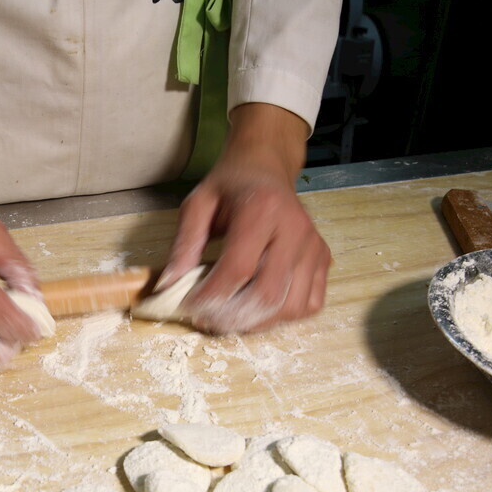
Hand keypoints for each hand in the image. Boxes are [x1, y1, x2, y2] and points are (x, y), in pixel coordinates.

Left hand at [159, 103, 330, 333]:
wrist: (265, 168)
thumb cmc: (229, 187)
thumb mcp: (197, 205)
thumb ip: (183, 245)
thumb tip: (168, 286)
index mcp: (263, 209)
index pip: (238, 269)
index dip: (211, 297)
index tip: (189, 306)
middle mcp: (295, 228)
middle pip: (267, 295)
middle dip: (232, 317)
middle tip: (206, 320)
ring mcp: (314, 246)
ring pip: (290, 307)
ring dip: (256, 323)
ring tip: (229, 318)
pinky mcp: (323, 260)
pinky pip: (310, 304)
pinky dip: (282, 317)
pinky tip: (258, 310)